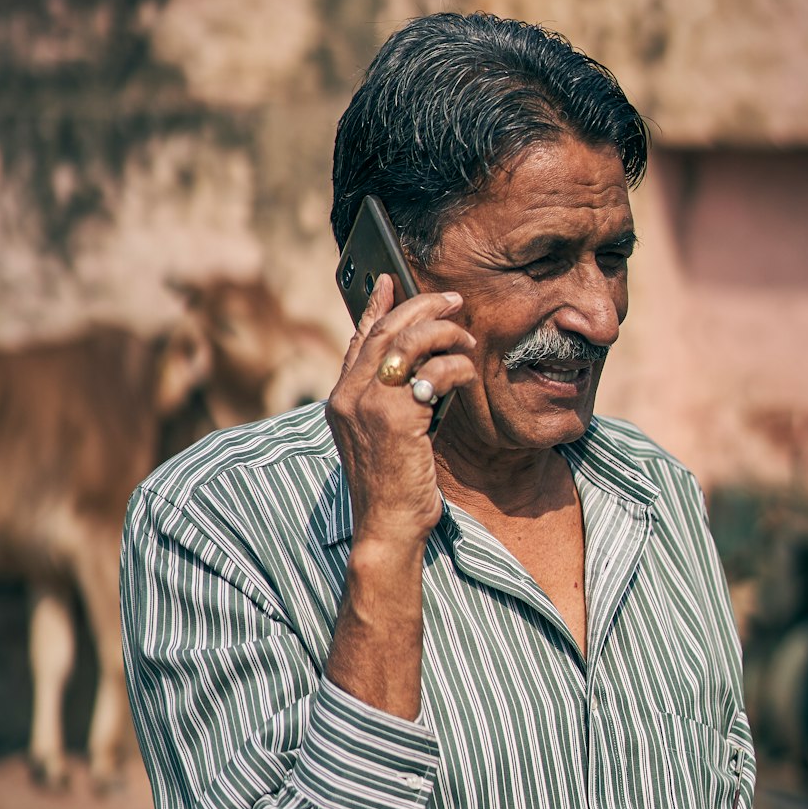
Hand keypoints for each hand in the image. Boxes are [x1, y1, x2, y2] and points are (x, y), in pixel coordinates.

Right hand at [326, 276, 476, 547]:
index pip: (358, 340)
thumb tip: (419, 371)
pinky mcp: (395, 418)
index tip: (392, 281)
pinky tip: (468, 375)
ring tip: (466, 339)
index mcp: (340, 401)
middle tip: (453, 302)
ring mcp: (367, 405)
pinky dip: (456, 368)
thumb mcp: (383, 438)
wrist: (387, 527)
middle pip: (384, 331)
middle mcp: (347, 397)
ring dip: (444, 333)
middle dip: (422, 308)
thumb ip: (390, 402)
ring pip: (408, 343)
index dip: (376, 306)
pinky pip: (433, 373)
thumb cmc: (393, 489)